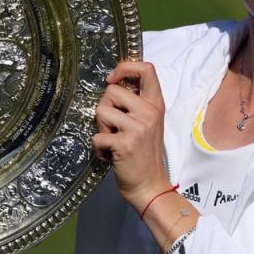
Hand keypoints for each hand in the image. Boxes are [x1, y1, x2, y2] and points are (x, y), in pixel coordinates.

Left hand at [92, 61, 170, 212]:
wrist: (150, 186)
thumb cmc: (144, 154)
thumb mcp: (149, 123)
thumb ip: (136, 104)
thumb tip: (112, 84)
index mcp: (156, 105)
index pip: (147, 69)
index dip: (125, 67)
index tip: (113, 79)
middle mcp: (149, 112)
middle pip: (111, 90)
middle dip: (105, 108)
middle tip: (114, 128)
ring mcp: (137, 127)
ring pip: (100, 111)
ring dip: (101, 128)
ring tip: (113, 141)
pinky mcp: (124, 143)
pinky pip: (97, 136)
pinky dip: (99, 148)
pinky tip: (111, 155)